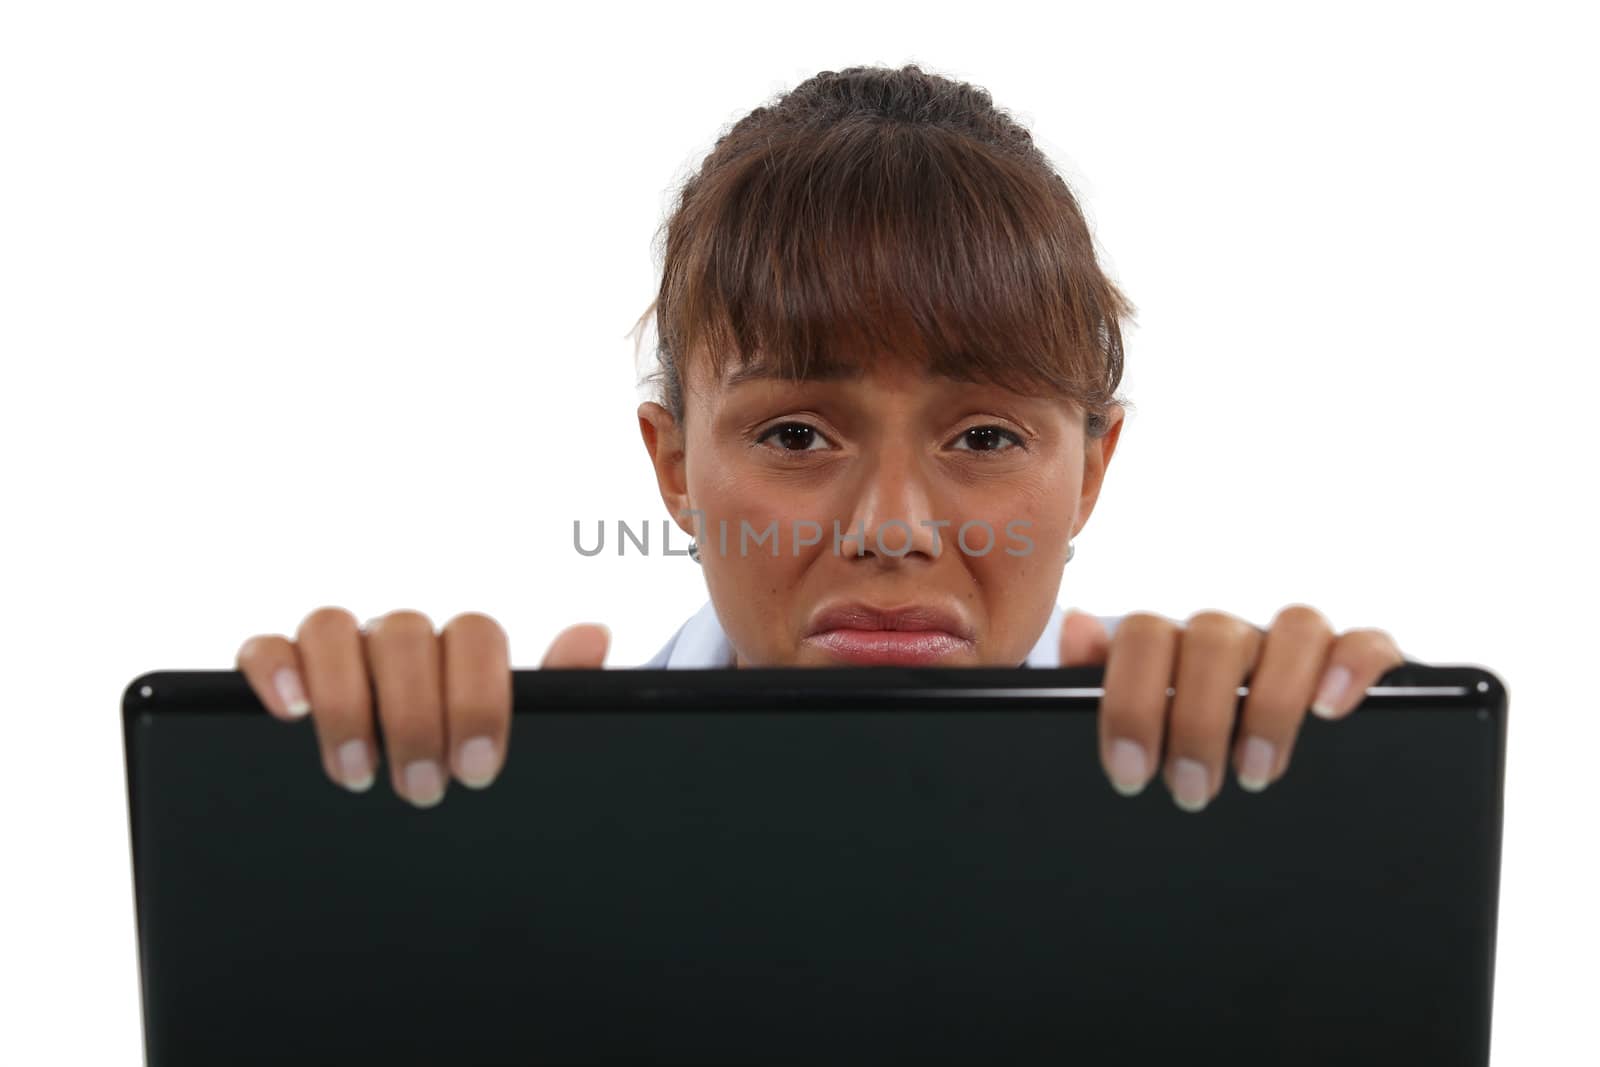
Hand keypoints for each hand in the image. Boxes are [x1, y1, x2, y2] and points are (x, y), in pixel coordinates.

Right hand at [235, 608, 610, 806]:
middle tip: (422, 790)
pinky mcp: (281, 674)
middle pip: (406, 634)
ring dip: (345, 700)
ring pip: (332, 628)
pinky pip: (265, 646)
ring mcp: (340, 653)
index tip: (477, 770)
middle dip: (414, 718)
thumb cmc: (466, 773)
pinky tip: (289, 713)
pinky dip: (275, 668)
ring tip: (358, 774)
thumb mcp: (519, 744)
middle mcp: (401, 642)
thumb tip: (592, 633)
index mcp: (462, 652)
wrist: (423, 812)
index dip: (477, 699)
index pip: (475, 635)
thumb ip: (559, 691)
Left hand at [1059, 604, 1404, 811]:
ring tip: (1256, 773)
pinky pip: (1366, 643)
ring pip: (1295, 628)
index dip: (1131, 700)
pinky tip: (1330, 711)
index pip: (1145, 635)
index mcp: (1177, 651)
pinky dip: (1349, 667)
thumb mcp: (1143, 734)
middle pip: (1212, 636)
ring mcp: (1300, 651)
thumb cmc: (1192, 763)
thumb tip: (1078, 629)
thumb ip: (1101, 685)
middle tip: (1191, 791)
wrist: (1287, 804)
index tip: (1129, 773)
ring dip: (1272, 703)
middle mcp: (1237, 641)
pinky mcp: (1364, 668)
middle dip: (1197, 720)